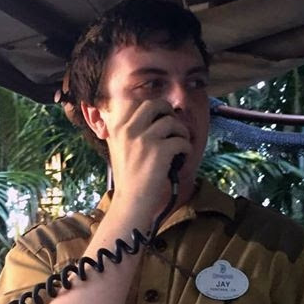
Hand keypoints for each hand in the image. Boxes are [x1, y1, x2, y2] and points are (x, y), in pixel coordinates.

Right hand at [107, 99, 191, 215]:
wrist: (131, 202)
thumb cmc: (129, 179)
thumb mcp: (119, 149)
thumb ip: (128, 131)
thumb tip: (152, 115)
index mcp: (117, 128)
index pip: (136, 102)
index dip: (152, 108)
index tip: (159, 118)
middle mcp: (128, 130)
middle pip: (155, 104)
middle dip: (168, 112)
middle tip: (173, 126)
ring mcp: (144, 140)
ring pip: (171, 121)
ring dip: (181, 132)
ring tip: (180, 145)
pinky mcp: (159, 152)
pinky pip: (181, 140)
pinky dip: (186, 148)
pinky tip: (182, 157)